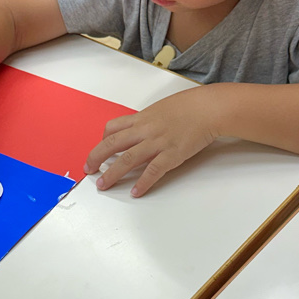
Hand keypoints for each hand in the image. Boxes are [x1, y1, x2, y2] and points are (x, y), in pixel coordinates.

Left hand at [84, 89, 217, 196]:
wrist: (209, 108)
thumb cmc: (190, 105)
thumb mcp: (163, 108)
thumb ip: (150, 120)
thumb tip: (142, 129)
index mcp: (142, 117)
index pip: (113, 128)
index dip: (102, 140)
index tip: (99, 151)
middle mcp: (145, 130)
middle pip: (112, 144)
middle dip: (96, 158)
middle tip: (88, 169)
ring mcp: (158, 142)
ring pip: (127, 159)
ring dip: (112, 174)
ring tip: (103, 185)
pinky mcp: (172, 155)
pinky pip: (153, 170)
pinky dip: (142, 182)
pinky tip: (135, 192)